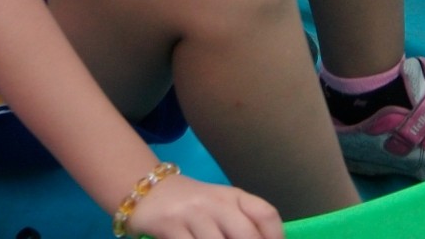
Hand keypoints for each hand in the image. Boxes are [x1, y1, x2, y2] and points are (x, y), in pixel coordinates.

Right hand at [125, 174, 282, 238]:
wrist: (148, 190)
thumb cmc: (194, 205)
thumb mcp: (221, 207)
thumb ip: (244, 225)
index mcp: (234, 197)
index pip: (266, 214)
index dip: (276, 238)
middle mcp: (216, 202)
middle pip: (246, 235)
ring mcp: (192, 213)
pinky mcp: (169, 225)